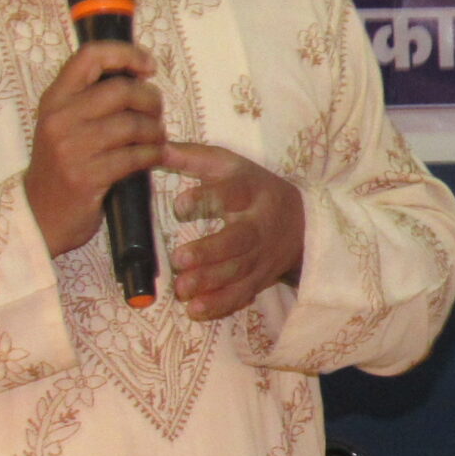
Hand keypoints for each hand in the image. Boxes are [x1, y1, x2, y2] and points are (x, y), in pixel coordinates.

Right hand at [25, 41, 163, 257]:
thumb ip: (91, 98)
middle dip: (151, 100)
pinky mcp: (87, 176)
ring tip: (156, 138)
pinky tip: (154, 157)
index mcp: (54, 99)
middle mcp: (59, 118)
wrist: (39, 215)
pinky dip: (153, 154)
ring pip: (133, 124)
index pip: (90, 56)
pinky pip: (136, 156)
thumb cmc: (61, 165)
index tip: (149, 67)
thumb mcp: (64, 124)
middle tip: (156, 113)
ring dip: (156, 131)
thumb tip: (140, 75)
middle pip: (121, 90)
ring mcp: (71, 148)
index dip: (126, 54)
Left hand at [161, 143, 304, 319]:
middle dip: (210, 251)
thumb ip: (192, 157)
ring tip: (182, 287)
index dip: (208, 199)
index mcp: (250, 192)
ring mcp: (260, 255)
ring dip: (210, 281)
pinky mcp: (258, 279)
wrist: (301, 223)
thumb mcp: (229, 166)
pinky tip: (196, 310)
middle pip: (239, 239)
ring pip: (238, 271)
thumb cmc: (253, 189)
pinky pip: (241, 294)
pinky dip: (219, 304)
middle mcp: (258, 225)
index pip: (232, 193)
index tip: (180, 206)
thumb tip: (153, 145)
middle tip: (179, 259)